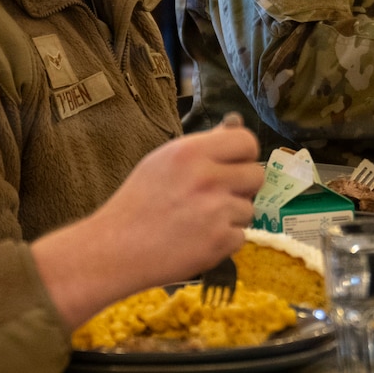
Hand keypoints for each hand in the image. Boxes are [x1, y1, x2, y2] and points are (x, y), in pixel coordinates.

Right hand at [34, 116, 261, 325]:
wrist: (116, 248)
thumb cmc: (139, 202)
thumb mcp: (164, 161)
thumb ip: (203, 145)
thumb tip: (234, 124)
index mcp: (191, 152)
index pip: (246, 141)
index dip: (244, 154)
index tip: (235, 165)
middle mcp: (207, 178)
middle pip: (257, 175)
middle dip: (243, 187)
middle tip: (218, 196)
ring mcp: (216, 211)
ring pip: (249, 209)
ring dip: (231, 216)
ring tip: (199, 221)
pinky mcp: (220, 241)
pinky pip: (240, 236)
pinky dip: (224, 241)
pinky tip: (198, 240)